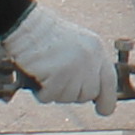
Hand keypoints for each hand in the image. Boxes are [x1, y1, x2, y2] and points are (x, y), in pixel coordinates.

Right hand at [0, 3, 119, 114]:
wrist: (25, 24)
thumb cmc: (44, 36)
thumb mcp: (75, 45)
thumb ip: (86, 65)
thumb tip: (92, 93)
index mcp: (96, 49)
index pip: (109, 81)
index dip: (108, 99)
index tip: (104, 110)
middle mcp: (91, 59)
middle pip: (87, 95)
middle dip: (71, 93)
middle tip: (56, 77)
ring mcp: (76, 67)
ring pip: (68, 98)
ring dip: (54, 91)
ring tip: (46, 71)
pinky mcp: (59, 75)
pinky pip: (50, 97)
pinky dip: (41, 92)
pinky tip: (37, 75)